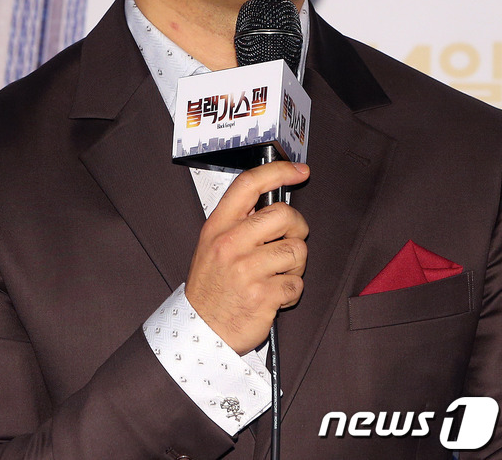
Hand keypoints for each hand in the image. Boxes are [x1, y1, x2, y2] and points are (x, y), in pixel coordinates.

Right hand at [185, 161, 309, 354]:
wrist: (202, 331)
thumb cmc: (212, 286)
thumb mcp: (212, 244)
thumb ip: (239, 221)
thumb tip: (274, 201)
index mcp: (219, 226)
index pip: (250, 184)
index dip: (280, 170)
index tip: (299, 170)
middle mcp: (231, 244)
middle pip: (284, 214)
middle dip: (297, 227)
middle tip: (289, 239)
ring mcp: (247, 270)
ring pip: (297, 250)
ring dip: (295, 264)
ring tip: (278, 273)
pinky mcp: (263, 296)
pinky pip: (297, 283)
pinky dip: (291, 290)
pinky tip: (275, 293)